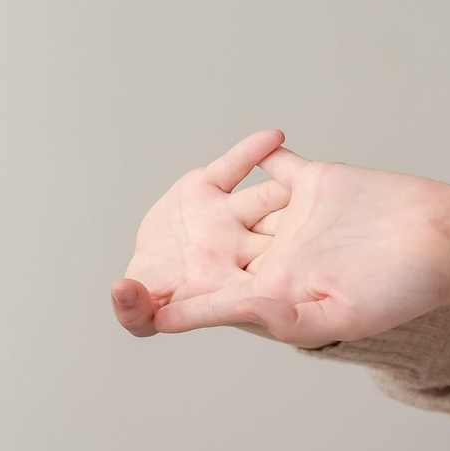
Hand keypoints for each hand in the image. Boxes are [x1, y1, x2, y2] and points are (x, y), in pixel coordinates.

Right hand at [111, 129, 296, 341]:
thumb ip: (132, 309)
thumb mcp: (138, 313)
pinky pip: (234, 167)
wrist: (147, 272)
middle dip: (299, 233)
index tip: (306, 274)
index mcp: (230, 285)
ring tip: (311, 177)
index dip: (282, 279)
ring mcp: (226, 217)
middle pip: (276, 239)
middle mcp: (237, 250)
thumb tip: (121, 291)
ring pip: (263, 201)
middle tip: (328, 222)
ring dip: (284, 191)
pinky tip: (274, 137)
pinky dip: (252, 152)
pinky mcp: (208, 187)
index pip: (262, 283)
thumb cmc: (154, 302)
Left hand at [147, 143, 449, 347]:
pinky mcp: (316, 183)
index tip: (133, 299)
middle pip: (218, 256)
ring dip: (208, 204)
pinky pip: (274, 167)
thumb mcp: (332, 313)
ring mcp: (296, 219)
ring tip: (172, 201)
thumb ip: (268, 316)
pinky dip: (255, 155)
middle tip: (138, 253)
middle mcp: (281, 259)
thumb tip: (208, 312)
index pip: (214, 301)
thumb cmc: (404, 288)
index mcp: (279, 296)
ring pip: (239, 209)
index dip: (175, 305)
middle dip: (179, 254)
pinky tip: (240, 149)